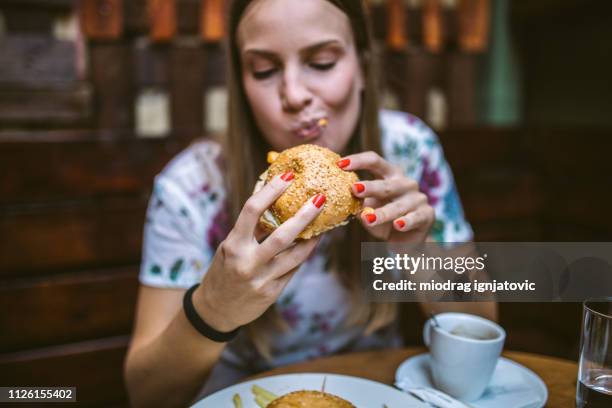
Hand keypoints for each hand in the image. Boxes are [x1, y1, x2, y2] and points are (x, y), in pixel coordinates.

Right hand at [193, 172, 324, 331]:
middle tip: (321, 198)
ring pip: (296, 256)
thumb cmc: (224, 270)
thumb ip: (251, 228)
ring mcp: (261, 279)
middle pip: (282, 235)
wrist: (216, 309)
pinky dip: (303, 255)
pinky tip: (311, 244)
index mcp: (233, 244)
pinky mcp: (272, 292)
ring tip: (324, 224)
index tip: (288, 176)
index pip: (252, 210)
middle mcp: (247, 262)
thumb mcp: (230, 246)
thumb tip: (272, 198)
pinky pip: (293, 270)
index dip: (271, 190)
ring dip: (313, 238)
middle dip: (305, 215)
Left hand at [338, 152, 434, 242]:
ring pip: (398, 205)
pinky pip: (415, 217)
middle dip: (370, 187)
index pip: (374, 161)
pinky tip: (398, 225)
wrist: (404, 242)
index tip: (340, 164)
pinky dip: (406, 222)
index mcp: (389, 175)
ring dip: (383, 213)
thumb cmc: (383, 220)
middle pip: (386, 184)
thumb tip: (337, 196)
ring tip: (368, 219)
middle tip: (355, 189)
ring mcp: (418, 198)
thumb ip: (358, 202)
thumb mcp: (368, 209)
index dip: (358, 160)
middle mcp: (405, 183)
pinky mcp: (427, 214)